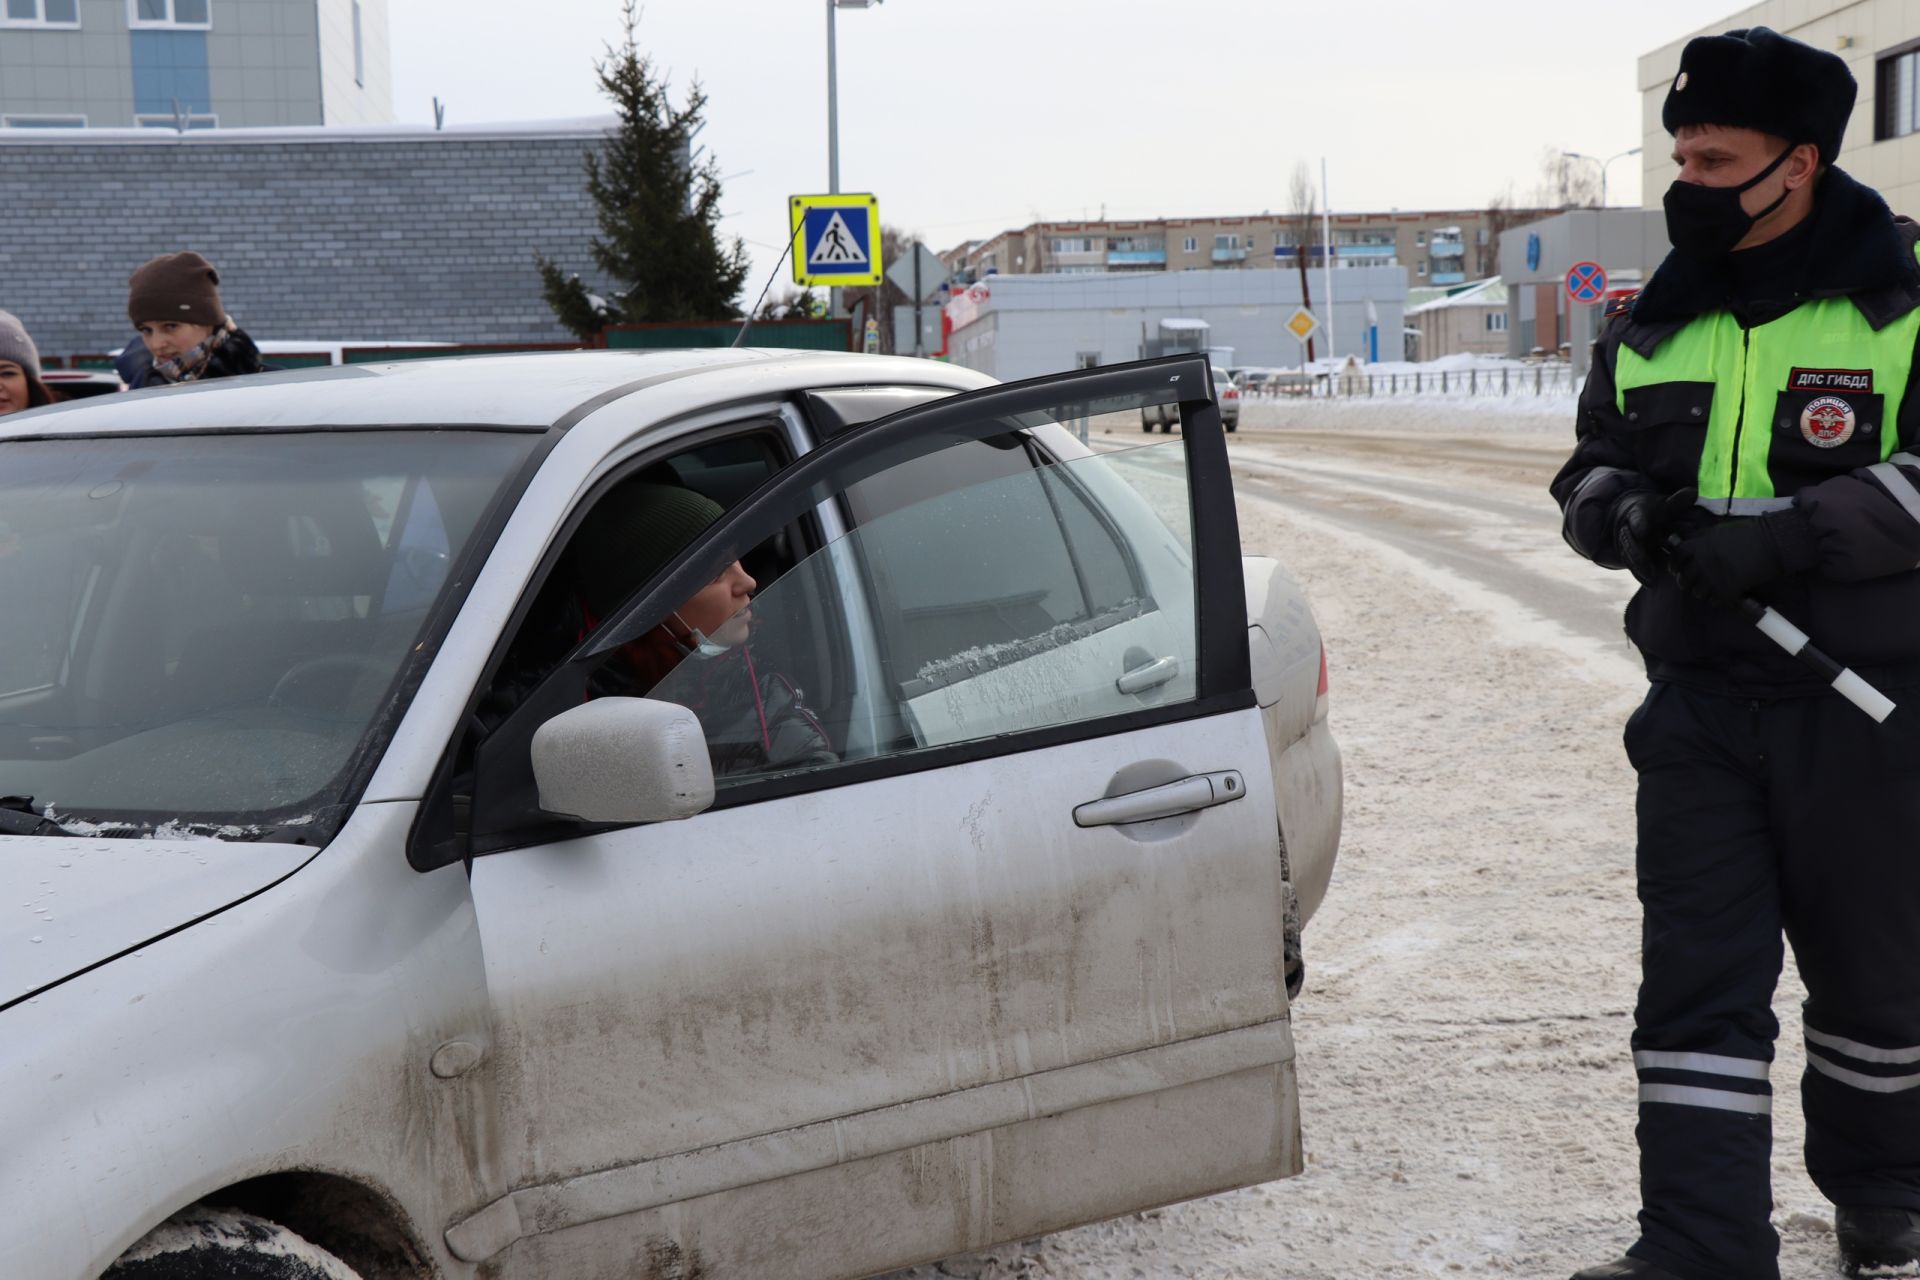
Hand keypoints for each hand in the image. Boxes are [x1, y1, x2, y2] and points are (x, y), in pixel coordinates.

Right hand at [1611, 488, 1698, 585]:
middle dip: (1638, 555)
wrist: (1631, 514)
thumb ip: (1677, 501)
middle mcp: (1629, 529)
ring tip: (1650, 580)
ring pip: (1629, 556)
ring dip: (1639, 569)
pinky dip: (1639, 574)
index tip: (1642, 531)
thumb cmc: (1655, 509)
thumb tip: (1693, 493)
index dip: (1639, 524)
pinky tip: (1650, 583)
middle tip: (1648, 568)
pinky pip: (1631, 564)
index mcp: (1638, 513)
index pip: (1637, 518)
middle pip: (1630, 542)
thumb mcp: (1665, 504)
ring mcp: (1627, 542)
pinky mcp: (1629, 553)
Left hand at [1667, 508, 1815, 607]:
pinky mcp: (1729, 588)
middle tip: (1692, 582)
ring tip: (1708, 588)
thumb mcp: (1718, 531)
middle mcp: (1703, 561)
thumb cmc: (1746, 534)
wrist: (1771, 542)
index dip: (1674, 565)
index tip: (1676, 569)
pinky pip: (1714, 600)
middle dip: (1686, 582)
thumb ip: (1700, 540)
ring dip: (1701, 592)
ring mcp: (1715, 576)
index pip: (1676, 558)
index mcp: (1699, 545)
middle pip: (1684, 579)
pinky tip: (1721, 594)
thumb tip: (1685, 547)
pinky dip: (1716, 599)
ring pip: (1697, 592)